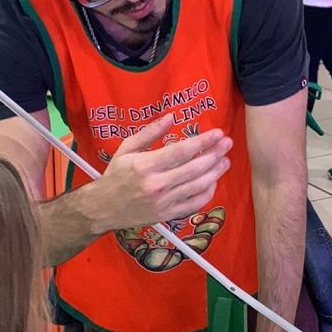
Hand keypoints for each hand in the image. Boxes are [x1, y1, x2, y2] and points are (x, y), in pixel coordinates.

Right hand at [91, 114, 232, 231]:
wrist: (103, 208)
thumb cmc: (115, 175)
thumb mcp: (127, 149)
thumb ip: (149, 132)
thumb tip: (170, 117)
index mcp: (145, 166)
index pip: (181, 152)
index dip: (203, 141)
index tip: (218, 133)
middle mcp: (157, 185)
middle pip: (194, 169)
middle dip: (215, 154)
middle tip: (228, 143)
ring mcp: (164, 202)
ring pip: (198, 186)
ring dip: (215, 172)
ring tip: (225, 160)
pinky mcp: (168, 215)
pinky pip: (194, 204)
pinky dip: (207, 193)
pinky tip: (212, 181)